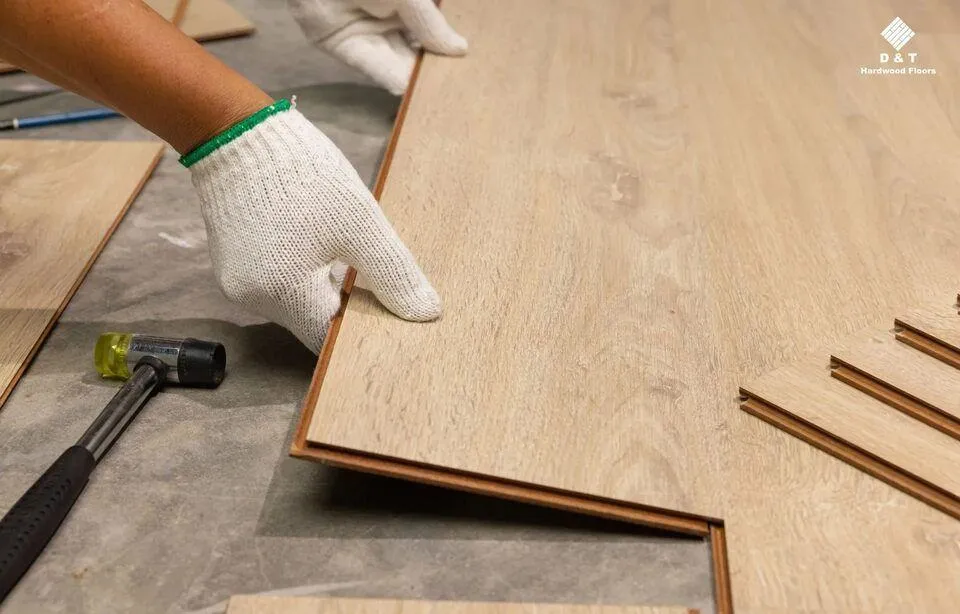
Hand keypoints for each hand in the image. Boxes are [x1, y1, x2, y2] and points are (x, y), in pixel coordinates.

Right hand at [186, 102, 440, 352]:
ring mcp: (237, 279)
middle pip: (311, 320)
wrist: (238, 131)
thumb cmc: (303, 175)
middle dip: (346, 306)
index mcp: (283, 294)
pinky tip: (321, 245)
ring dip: (325, 286)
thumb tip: (426, 313)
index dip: (362, 328)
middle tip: (379, 284)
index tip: (391, 315)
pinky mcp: (231, 259)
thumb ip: (394, 273)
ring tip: (352, 259)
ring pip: (294, 299)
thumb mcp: (361, 224)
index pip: (330, 337)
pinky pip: (276, 278)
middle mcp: (253, 297)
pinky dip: (302, 271)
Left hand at [288, 0, 466, 94]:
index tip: (464, 64)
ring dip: (413, 75)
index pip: (430, 25)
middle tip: (454, 86)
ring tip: (437, 94)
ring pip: (395, 58)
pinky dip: (390, 77)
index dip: (445, 43)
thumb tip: (460, 49)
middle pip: (414, 46)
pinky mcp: (342, 46)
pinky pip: (370, 65)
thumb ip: (431, 24)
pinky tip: (408, 90)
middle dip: (431, 64)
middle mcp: (386, 13)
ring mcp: (365, 30)